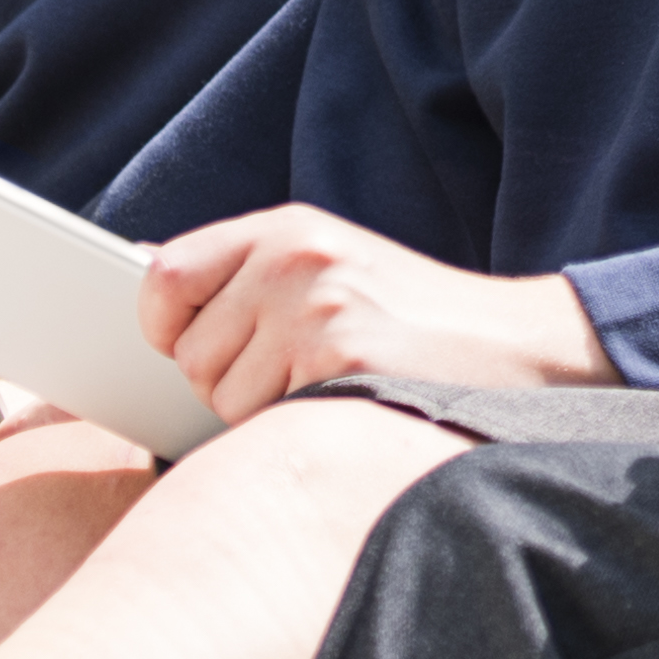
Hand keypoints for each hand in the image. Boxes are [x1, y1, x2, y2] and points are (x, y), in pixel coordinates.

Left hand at [144, 203, 620, 417]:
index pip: (166, 276)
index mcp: (287, 229)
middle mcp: (295, 260)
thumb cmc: (410, 316)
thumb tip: (146, 269)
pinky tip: (338, 405)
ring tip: (319, 386)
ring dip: (255, 412)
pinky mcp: (341, 364)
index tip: (184, 341)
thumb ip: (244, 268)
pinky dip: (289, 429)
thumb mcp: (328, 263)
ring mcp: (318, 311)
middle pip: (188, 351)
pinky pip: (263, 422)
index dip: (163, 322)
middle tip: (287, 373)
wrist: (513, 346)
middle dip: (222, 379)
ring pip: (221, 395)